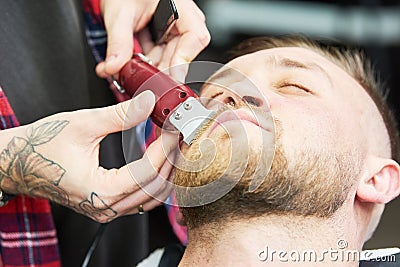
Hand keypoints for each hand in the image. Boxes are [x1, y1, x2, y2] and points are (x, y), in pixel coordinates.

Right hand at [0, 91, 178, 221]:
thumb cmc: (42, 145)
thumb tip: (149, 101)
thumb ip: (120, 114)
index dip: (165, 149)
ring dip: (166, 172)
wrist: (18, 162)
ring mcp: (107, 210)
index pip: (147, 173)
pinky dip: (155, 180)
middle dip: (171, 160)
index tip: (174, 129)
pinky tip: (159, 160)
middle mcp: (106, 208)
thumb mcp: (83, 124)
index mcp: (99, 191)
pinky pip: (141, 199)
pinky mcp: (107, 205)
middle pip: (155, 188)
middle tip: (179, 136)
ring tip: (173, 147)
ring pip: (152, 198)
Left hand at [96, 0, 209, 81]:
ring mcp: (177, 30)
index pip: (195, 37)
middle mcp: (184, 20)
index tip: (172, 76)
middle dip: (159, 69)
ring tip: (131, 70)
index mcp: (181, 8)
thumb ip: (118, 42)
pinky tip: (134, 63)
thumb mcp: (120, 14)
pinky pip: (161, 56)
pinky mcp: (167, 38)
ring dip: (150, 67)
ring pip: (169, 58)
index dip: (184, 59)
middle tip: (142, 82)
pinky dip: (148, 62)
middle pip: (180, 54)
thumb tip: (115, 66)